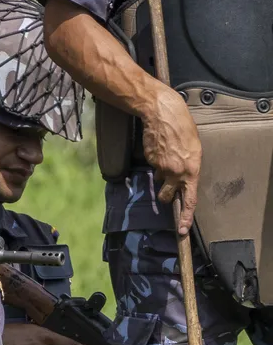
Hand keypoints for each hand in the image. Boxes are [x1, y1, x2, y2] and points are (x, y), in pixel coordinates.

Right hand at [141, 85, 200, 234]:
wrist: (163, 115)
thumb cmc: (183, 129)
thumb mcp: (194, 150)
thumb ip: (189, 169)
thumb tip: (181, 180)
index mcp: (192, 171)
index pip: (190, 200)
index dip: (186, 217)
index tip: (182, 229)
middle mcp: (177, 172)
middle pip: (168, 196)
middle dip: (166, 193)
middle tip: (166, 185)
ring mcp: (162, 167)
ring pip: (160, 180)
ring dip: (161, 175)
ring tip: (165, 157)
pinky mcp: (150, 161)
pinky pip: (153, 167)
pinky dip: (156, 161)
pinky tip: (160, 148)